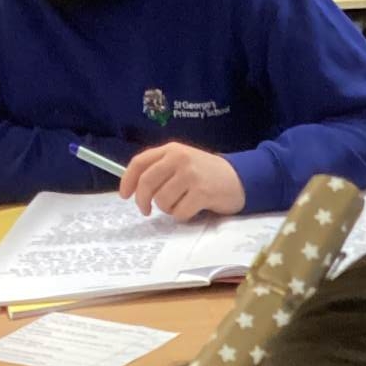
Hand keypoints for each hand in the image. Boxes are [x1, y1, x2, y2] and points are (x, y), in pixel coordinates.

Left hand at [120, 143, 245, 220]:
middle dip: (143, 201)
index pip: (140, 163)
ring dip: (168, 209)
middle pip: (147, 183)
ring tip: (180, 205)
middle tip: (146, 211)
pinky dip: (182, 216)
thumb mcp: (184, 162)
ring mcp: (191, 175)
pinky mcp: (202, 193)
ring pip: (163, 201)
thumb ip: (162, 169)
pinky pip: (180, 212)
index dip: (128, 181)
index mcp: (171, 149)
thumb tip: (137, 187)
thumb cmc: (208, 174)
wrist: (240, 179)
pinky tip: (192, 210)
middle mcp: (179, 159)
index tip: (125, 195)